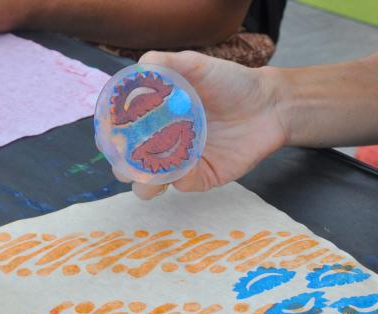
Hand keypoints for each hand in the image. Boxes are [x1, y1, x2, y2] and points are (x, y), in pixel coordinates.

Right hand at [117, 50, 287, 199]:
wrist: (268, 104)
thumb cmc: (230, 82)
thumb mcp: (194, 65)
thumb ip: (163, 63)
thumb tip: (137, 69)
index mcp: (153, 119)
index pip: (119, 135)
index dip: (109, 138)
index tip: (108, 134)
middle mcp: (161, 144)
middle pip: (126, 166)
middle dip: (121, 166)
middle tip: (127, 156)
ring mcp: (180, 163)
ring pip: (148, 185)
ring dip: (142, 181)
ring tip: (147, 171)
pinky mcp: (201, 177)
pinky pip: (181, 185)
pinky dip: (177, 178)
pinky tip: (183, 165)